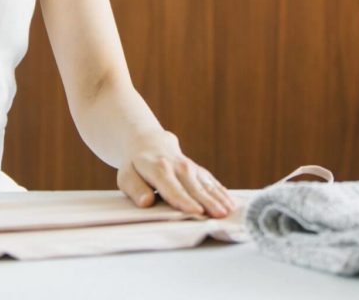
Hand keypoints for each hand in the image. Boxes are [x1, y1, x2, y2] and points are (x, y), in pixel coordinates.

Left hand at [117, 130, 236, 217]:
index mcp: (158, 169)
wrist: (149, 142)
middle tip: (220, 215)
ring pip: (206, 184)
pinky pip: (211, 181)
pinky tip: (231, 203)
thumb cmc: (136, 166)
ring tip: (230, 211)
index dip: (184, 200)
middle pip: (193, 187)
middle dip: (207, 201)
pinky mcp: (198, 170)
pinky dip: (221, 192)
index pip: (172, 187)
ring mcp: (190, 167)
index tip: (195, 211)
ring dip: (218, 198)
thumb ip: (135, 189)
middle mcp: (177, 166)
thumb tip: (146, 201)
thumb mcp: (127, 176)